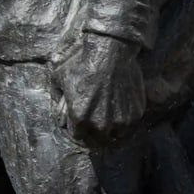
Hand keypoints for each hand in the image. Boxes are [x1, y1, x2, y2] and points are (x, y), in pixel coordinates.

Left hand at [52, 31, 145, 145]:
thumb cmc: (83, 63)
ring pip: (115, 135)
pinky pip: (129, 125)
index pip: (77, 136)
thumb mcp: (59, 78)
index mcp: (79, 118)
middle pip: (97, 140)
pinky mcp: (135, 114)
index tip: (79, 122)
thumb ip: (57, 97)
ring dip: (111, 129)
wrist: (110, 53)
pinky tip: (120, 108)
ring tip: (109, 117)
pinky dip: (125, 120)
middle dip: (93, 133)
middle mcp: (100, 124)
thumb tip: (59, 108)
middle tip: (94, 122)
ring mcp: (120, 121)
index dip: (77, 128)